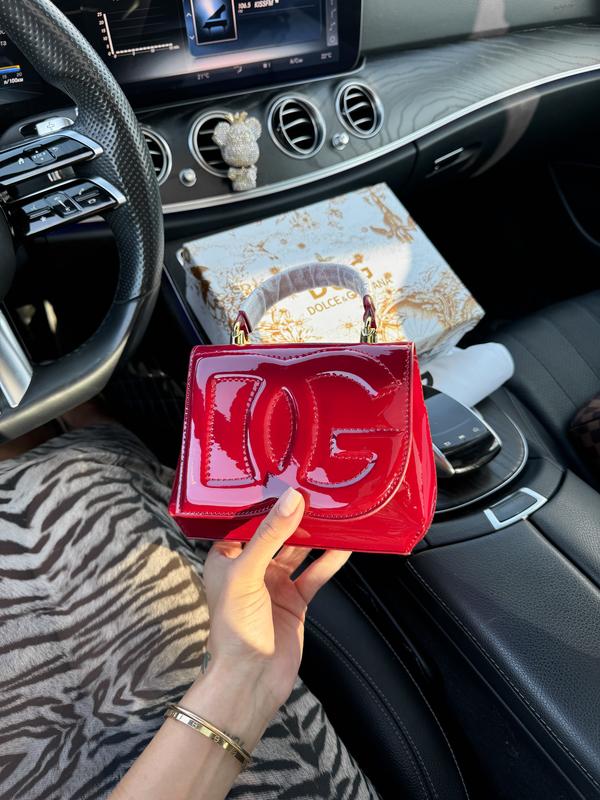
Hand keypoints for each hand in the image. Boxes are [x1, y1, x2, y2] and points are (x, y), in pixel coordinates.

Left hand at [202, 488, 350, 719]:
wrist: (251, 680)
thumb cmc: (234, 630)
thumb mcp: (246, 573)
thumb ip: (270, 536)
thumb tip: (291, 500)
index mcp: (227, 558)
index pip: (246, 520)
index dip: (265, 500)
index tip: (286, 478)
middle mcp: (250, 568)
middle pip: (277, 533)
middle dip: (295, 514)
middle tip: (316, 490)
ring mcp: (274, 584)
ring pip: (299, 551)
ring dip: (316, 535)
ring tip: (334, 511)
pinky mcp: (295, 599)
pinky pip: (315, 574)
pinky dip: (330, 560)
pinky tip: (345, 546)